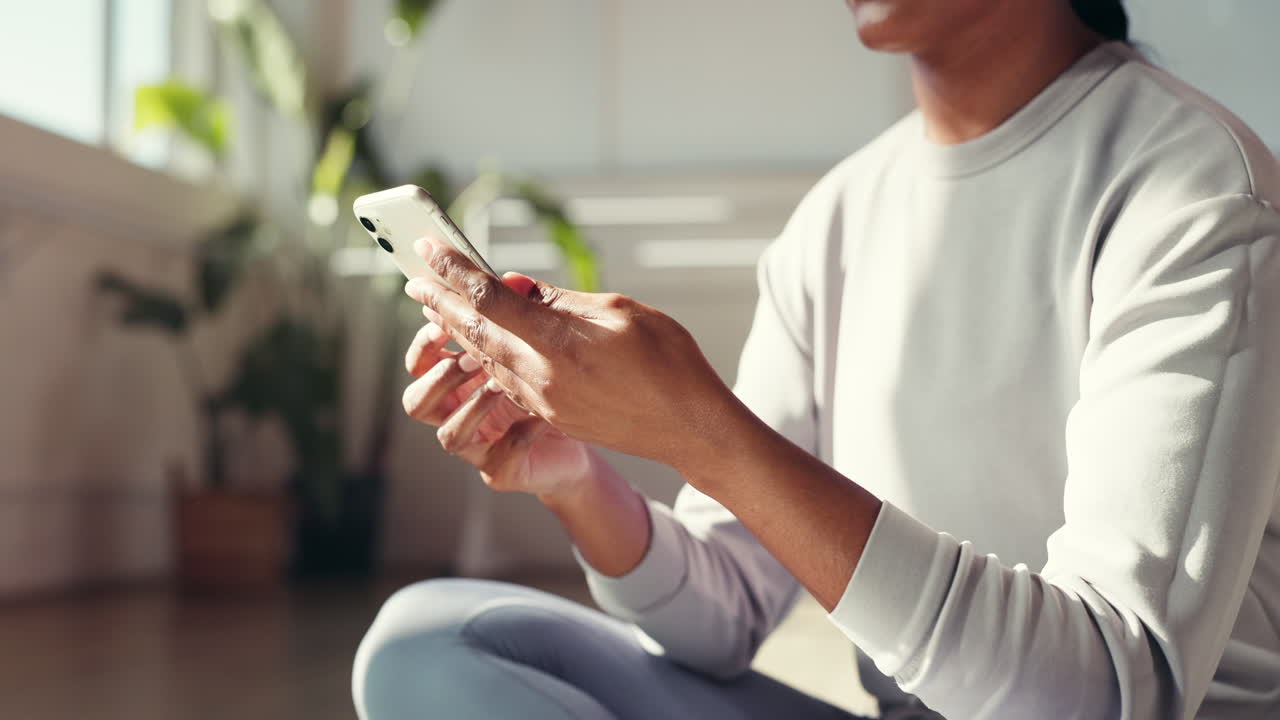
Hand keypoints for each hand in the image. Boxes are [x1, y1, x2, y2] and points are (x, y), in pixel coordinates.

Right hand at [401, 300, 592, 498]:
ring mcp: (477, 446)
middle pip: (416, 402)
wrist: (583, 438)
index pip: (421, 361)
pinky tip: (542, 419)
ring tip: (500, 387)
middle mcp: (458, 413)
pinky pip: (497, 459)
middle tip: (471, 359)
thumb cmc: (553, 386)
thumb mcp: (535, 347)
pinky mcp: (502, 471)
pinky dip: (519, 435)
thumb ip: (515, 318)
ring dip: (473, 407)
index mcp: (457, 380)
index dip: (425, 341)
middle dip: (441, 377)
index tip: (440, 317)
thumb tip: (506, 279)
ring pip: (447, 435)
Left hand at [404, 237, 743, 472]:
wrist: (689, 427)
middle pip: (475, 331)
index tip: (430, 249)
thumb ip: (561, 301)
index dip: (455, 270)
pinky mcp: (552, 415)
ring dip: (458, 330)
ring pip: (486, 358)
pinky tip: (480, 342)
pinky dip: (486, 355)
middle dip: (441, 302)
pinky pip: (506, 380)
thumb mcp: (620, 311)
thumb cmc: (668, 362)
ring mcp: (544, 401)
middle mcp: (541, 376)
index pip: (489, 298)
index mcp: (558, 343)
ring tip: (437, 306)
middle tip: (416, 278)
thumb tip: (517, 287)